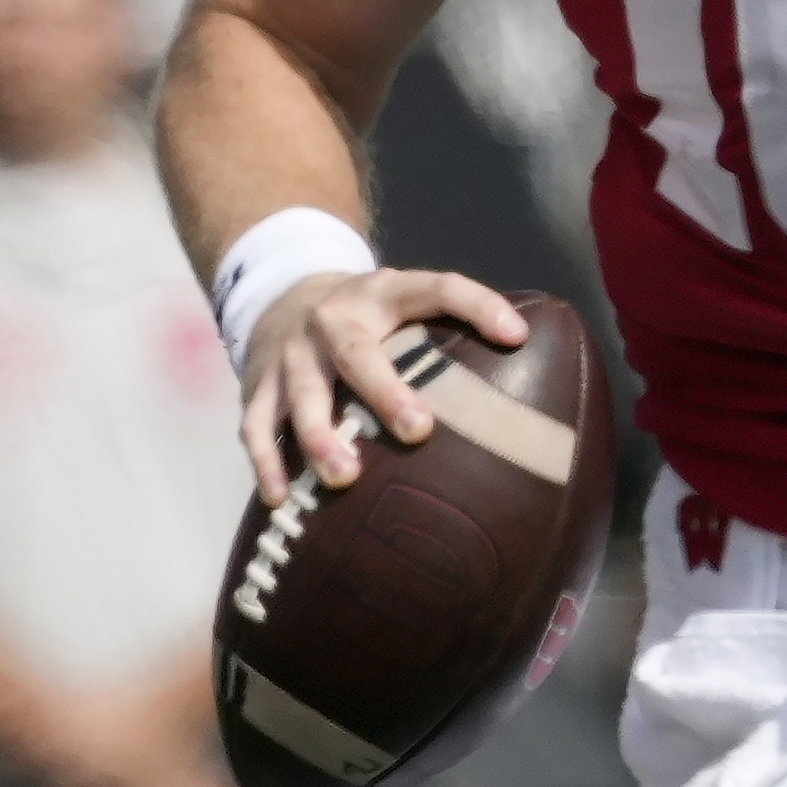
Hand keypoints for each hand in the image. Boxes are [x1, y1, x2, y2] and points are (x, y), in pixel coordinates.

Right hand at [240, 264, 527, 502]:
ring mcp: (292, 354)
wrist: (282, 295)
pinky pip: (257, 427)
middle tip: (418, 430)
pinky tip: (283, 498)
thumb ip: (453, 328)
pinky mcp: (258, 386)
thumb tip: (529, 367)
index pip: (439, 288)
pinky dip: (268, 462)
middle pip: (358, 353)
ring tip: (344, 477)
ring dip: (320, 436)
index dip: (479, 306)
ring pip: (302, 395)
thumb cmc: (370, 318)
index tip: (516, 336)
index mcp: (384, 294)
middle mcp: (334, 320)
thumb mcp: (407, 304)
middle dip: (386, 391)